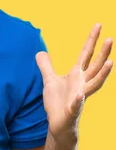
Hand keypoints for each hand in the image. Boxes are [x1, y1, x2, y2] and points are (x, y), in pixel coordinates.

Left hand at [36, 23, 112, 142]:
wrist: (58, 124)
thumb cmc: (57, 102)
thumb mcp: (49, 81)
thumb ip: (46, 66)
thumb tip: (40, 51)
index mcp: (77, 75)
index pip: (86, 54)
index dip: (92, 40)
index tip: (99, 24)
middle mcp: (82, 84)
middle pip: (95, 66)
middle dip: (103, 53)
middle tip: (111, 39)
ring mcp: (79, 98)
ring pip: (94, 84)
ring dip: (102, 74)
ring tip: (110, 62)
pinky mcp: (72, 111)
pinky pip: (76, 105)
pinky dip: (78, 100)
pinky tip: (79, 95)